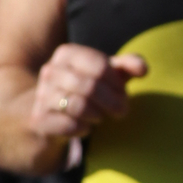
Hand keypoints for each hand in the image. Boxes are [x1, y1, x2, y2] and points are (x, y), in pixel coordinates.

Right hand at [29, 43, 148, 142]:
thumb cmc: (85, 89)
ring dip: (98, 115)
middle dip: (113, 102)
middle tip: (122, 111)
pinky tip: (86, 127)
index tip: (123, 94)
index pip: (100, 66)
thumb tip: (143, 69)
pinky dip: (84, 128)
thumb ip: (127, 66)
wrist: (50, 114)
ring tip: (101, 117)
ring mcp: (41, 95)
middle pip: (91, 87)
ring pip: (79, 106)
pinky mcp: (39, 119)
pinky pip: (69, 125)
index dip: (118, 83)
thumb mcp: (107, 75)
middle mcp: (50, 71)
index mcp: (67, 54)